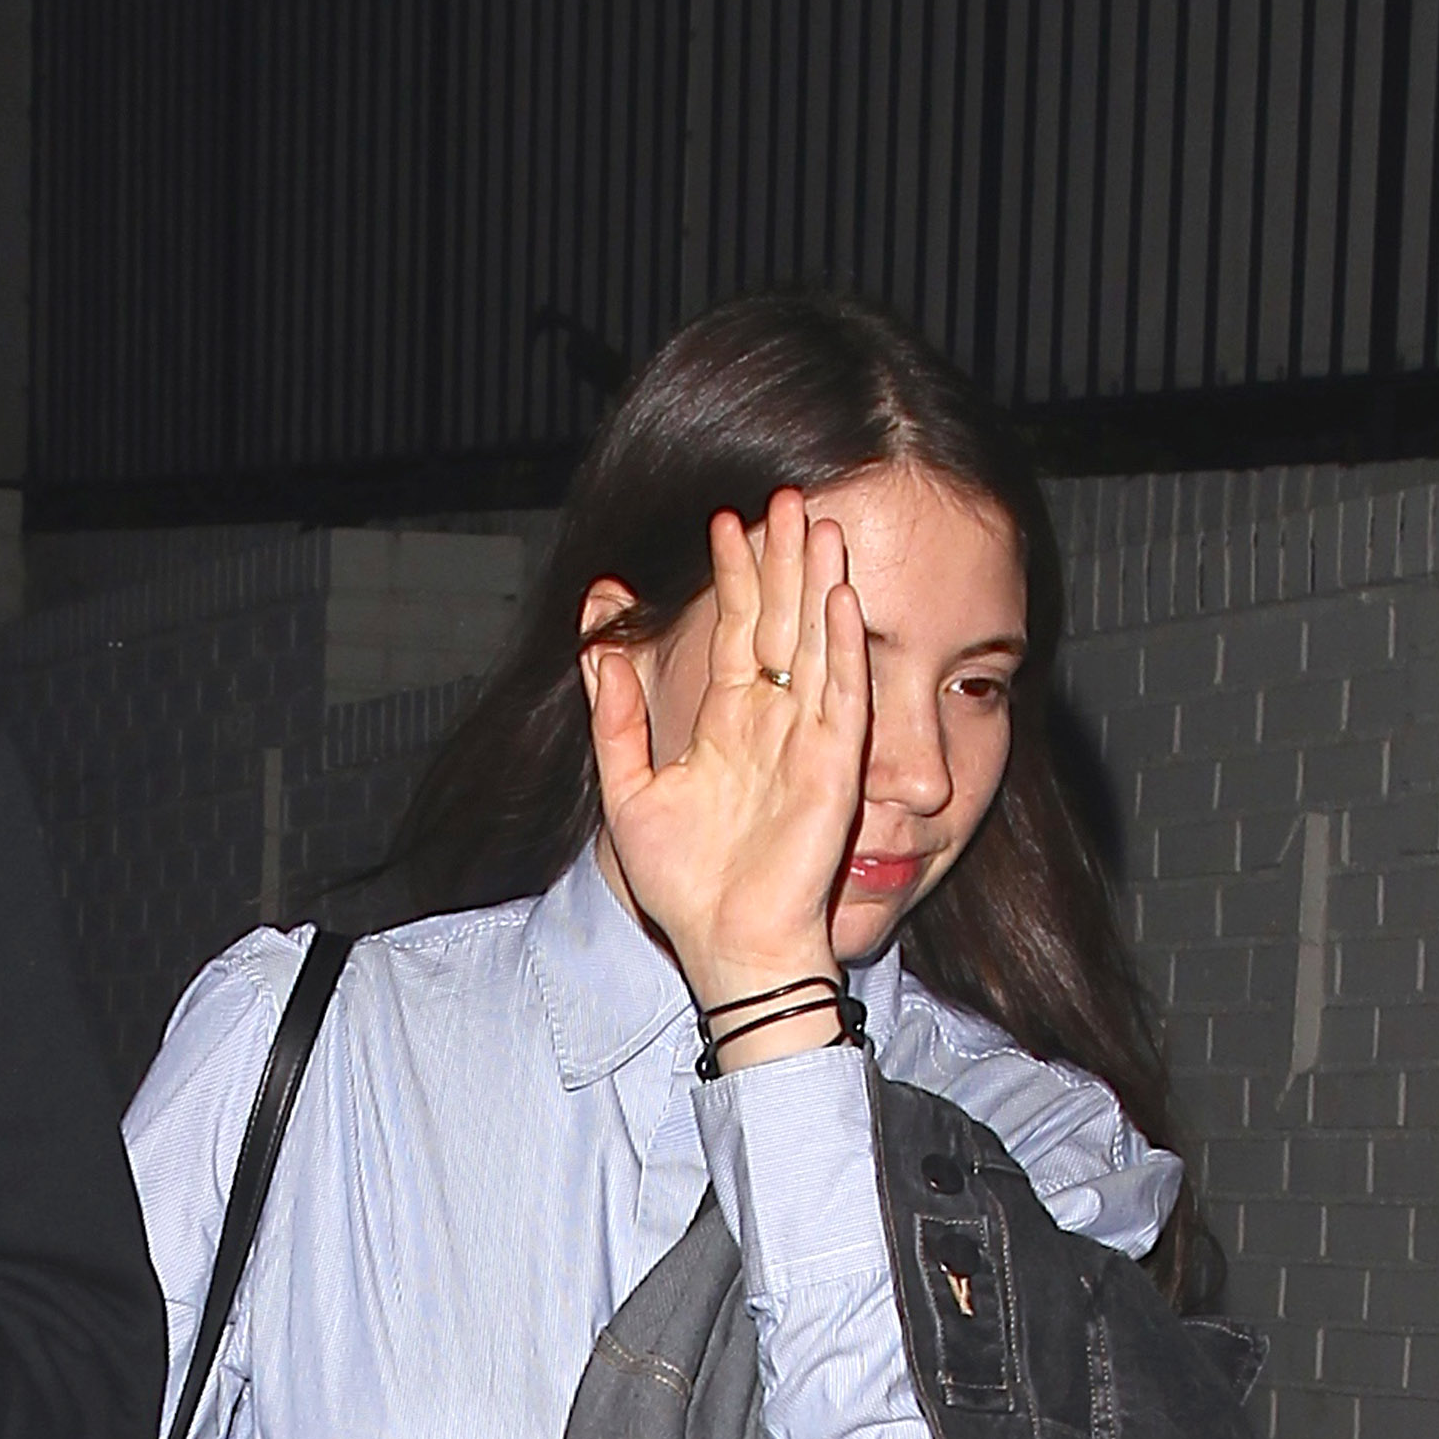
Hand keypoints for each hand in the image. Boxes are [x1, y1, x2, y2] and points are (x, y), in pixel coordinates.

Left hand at [588, 489, 868, 1043]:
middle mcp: (773, 722)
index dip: (733, 578)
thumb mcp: (627, 793)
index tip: (724, 523)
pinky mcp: (835, 766)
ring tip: (818, 522)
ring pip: (817, 644)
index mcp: (729, 725)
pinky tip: (840, 596)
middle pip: (782, 622)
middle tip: (783, 494)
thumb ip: (614, 721)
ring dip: (819, 583)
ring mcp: (808, 740)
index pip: (737, 632)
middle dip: (781, 560)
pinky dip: (843, 646)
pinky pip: (843, 695)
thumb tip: (595, 650)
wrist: (727, 945)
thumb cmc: (685, 885)